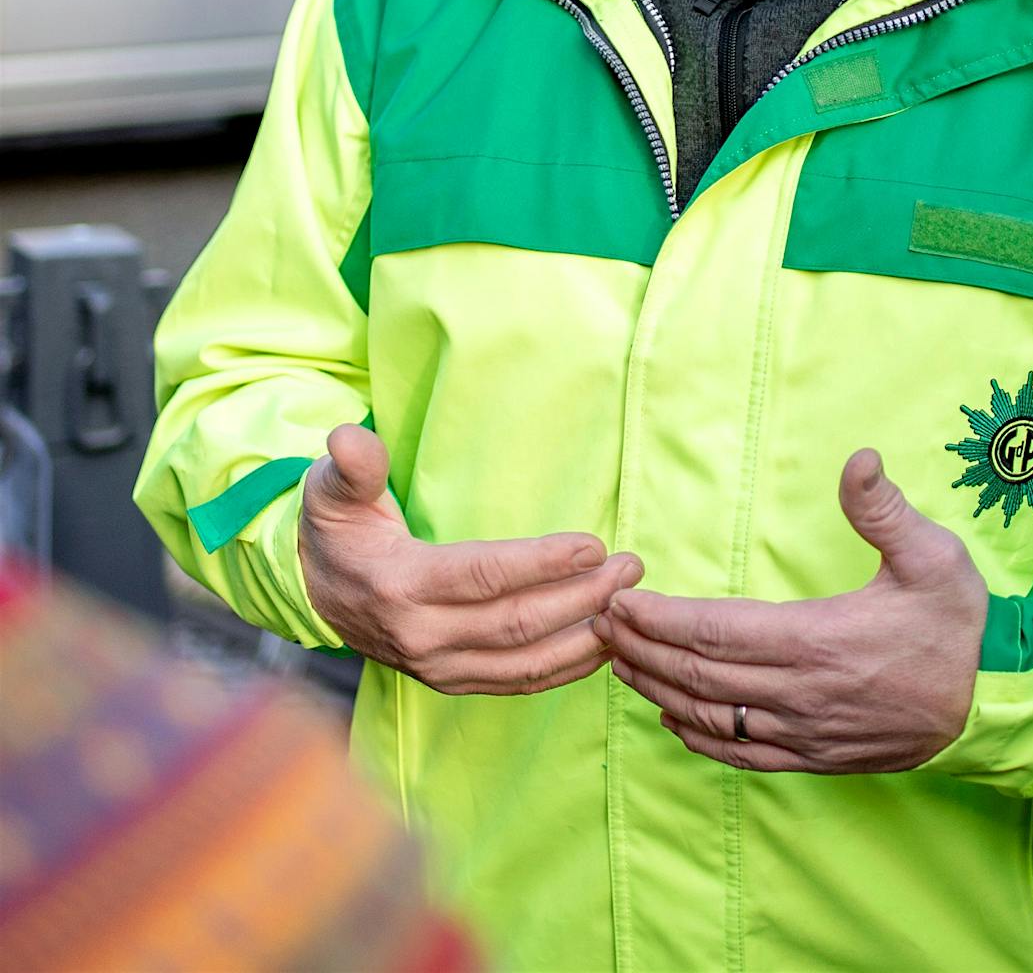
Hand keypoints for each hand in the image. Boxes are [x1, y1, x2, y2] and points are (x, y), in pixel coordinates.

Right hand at [299, 422, 641, 694]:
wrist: (313, 593)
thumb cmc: (336, 530)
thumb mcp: (332, 490)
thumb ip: (351, 466)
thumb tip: (348, 436)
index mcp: (398, 585)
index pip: (484, 577)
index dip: (542, 563)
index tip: (594, 545)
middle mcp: (420, 636)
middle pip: (517, 623)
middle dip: (583, 597)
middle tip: (632, 567)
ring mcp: (438, 667)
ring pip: (525, 662)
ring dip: (586, 636)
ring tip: (630, 602)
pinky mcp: (453, 681)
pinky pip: (519, 682)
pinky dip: (567, 667)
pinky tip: (604, 643)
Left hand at [600, 448, 987, 772]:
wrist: (996, 700)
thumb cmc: (960, 624)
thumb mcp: (932, 554)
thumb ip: (885, 509)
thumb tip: (859, 459)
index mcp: (818, 640)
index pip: (715, 632)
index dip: (660, 620)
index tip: (622, 601)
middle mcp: (801, 693)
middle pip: (698, 676)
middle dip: (641, 650)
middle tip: (600, 625)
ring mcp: (806, 732)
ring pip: (710, 718)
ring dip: (657, 690)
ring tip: (620, 663)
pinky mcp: (817, 757)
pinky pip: (741, 755)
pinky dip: (697, 736)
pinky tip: (675, 717)